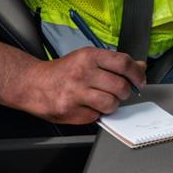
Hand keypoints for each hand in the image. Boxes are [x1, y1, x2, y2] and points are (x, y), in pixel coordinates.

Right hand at [13, 47, 146, 124]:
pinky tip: (88, 105)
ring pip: (111, 103)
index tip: (140, 80)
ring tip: (105, 99)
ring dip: (112, 104)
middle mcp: (83, 73)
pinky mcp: (70, 111)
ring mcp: (76, 93)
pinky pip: (96, 116)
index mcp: (89, 56)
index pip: (123, 63)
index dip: (137, 73)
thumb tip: (139, 66)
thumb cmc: (63, 71)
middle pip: (120, 86)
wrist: (32, 83)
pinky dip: (96, 113)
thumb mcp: (87, 58)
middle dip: (125, 92)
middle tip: (120, 91)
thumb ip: (113, 62)